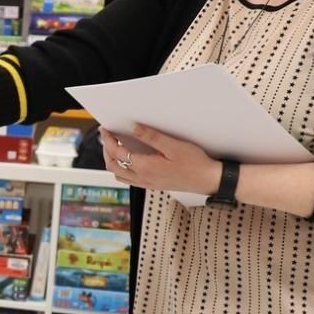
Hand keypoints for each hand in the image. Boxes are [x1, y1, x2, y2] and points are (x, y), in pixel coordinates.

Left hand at [100, 125, 222, 195]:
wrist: (207, 180)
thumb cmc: (194, 164)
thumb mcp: (173, 146)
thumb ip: (151, 137)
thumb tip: (134, 128)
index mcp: (145, 167)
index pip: (118, 152)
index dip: (109, 140)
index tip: (105, 130)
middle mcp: (142, 178)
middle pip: (113, 165)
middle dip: (106, 150)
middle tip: (107, 137)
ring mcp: (146, 183)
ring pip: (119, 174)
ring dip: (112, 161)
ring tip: (114, 147)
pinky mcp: (152, 185)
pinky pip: (128, 179)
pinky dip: (121, 169)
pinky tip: (128, 160)